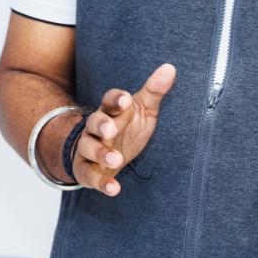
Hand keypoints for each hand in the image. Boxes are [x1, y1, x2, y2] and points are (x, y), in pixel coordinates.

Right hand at [72, 63, 176, 195]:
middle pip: (94, 122)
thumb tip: (171, 68)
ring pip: (89, 148)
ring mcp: (89, 148)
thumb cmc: (128, 126)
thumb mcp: (143, 108)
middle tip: (111, 130)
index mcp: (112, 110)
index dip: (116, 99)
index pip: (110, 100)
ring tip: (116, 160)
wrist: (104, 152)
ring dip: (101, 153)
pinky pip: (90, 175)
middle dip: (101, 125)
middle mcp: (96, 127)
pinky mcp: (87, 169)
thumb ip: (154, 90)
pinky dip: (101, 183)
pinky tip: (114, 189)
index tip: (125, 100)